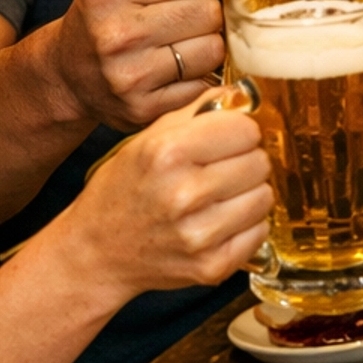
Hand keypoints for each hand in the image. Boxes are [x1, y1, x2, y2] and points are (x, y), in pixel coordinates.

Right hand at [52, 0, 224, 130]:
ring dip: (207, 44)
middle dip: (205, 11)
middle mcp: (114, 33)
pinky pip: (205, 84)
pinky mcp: (143, 109)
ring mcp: (128, 76)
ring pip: (213, 50)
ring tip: (181, 42)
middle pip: (208, 12)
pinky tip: (177, 69)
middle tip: (183, 17)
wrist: (70, 71)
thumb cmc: (110, 10)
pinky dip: (200, 75)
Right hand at [73, 99, 271, 296]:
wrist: (97, 252)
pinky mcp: (212, 266)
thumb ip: (198, 112)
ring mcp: (199, 235)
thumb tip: (244, 95)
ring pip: (265, 197)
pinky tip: (220, 222)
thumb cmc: (123, 190)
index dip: (239, 131)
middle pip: (259, 162)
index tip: (228, 139)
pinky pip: (260, 232)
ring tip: (220, 197)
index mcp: (167, 153)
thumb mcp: (148, 139)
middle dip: (246, 161)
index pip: (245, 129)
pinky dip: (246, 226)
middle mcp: (183, 194)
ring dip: (248, 194)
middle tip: (222, 170)